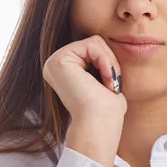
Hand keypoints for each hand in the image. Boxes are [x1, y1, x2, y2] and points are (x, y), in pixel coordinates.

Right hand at [42, 35, 125, 166]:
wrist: (99, 124)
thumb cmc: (106, 109)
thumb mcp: (104, 80)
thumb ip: (100, 62)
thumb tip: (109, 46)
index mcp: (64, 70)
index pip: (93, 48)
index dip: (109, 63)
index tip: (112, 84)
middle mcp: (54, 64)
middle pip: (94, 42)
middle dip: (110, 61)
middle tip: (112, 84)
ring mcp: (54, 61)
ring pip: (94, 42)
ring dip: (109, 62)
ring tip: (108, 84)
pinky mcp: (60, 60)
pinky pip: (92, 44)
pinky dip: (106, 60)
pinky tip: (105, 80)